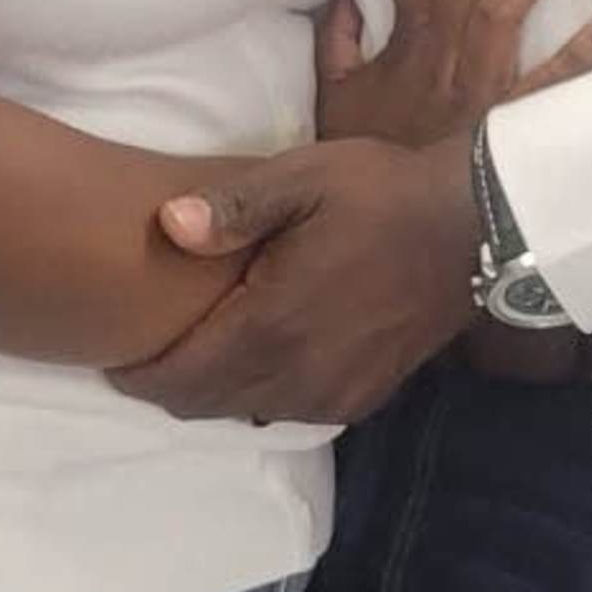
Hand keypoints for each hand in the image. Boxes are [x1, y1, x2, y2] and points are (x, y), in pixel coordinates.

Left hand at [117, 138, 478, 425]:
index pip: (181, 378)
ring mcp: (335, 394)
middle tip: (146, 358)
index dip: (138, 376)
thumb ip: (233, 207)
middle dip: (169, 388)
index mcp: (272, 327)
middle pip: (206, 405)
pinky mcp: (364, 396)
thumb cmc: (382, 194)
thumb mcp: (303, 179)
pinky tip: (261, 359)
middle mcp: (298, 377)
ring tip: (198, 356)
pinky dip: (262, 394)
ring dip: (216, 393)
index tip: (114, 358)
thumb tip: (169, 225)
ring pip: (248, 412)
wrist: (477, 227)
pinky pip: (293, 411)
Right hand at [312, 0, 591, 147]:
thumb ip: (339, 39)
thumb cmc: (368, 157)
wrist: (382, 223)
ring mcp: (475, 88)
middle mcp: (440, 55)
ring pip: (504, 11)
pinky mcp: (504, 124)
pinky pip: (543, 87)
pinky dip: (573, 58)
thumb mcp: (336, 95)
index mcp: (404, 42)